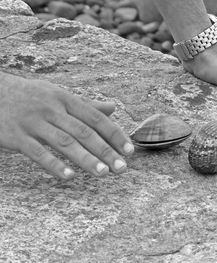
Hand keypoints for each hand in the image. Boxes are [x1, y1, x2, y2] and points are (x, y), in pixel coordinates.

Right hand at [0, 72, 133, 179]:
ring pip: (64, 142)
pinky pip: (37, 153)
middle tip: (121, 168)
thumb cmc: (30, 96)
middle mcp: (52, 109)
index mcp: (65, 98)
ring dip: (85, 159)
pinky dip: (54, 165)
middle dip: (105, 151)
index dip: (115, 134)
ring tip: (103, 173)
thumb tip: (112, 108)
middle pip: (84, 132)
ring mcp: (33, 122)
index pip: (96, 118)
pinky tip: (69, 176)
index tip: (129, 151)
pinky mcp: (16, 136)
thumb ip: (86, 105)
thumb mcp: (58, 95)